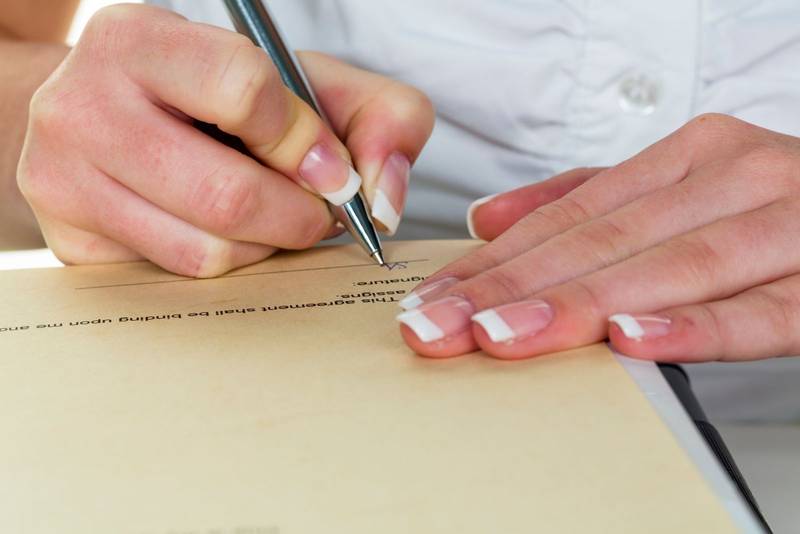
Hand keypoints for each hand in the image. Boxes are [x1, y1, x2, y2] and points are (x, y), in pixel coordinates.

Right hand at [17, 5, 432, 276]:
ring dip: (266, 246)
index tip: (328, 168)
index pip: (242, 90)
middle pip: (227, 194)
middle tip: (314, 212)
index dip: (305, 141)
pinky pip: (179, 279)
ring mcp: (63, 179)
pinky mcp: (71, 242)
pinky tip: (231, 234)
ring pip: (206, 251)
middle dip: (297, 217)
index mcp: (141, 40)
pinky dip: (229, 266)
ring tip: (272, 217)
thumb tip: (381, 201)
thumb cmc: (219, 100)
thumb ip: (380, 116)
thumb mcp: (306, 83)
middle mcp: (82, 105)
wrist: (117, 117)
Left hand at [398, 114, 799, 362]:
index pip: (568, 216)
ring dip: (576, 306)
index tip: (432, 299)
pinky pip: (759, 308)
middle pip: (600, 241)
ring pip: (664, 268)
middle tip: (437, 327)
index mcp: (689, 157)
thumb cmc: (774, 211)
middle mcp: (730, 177)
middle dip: (507, 288)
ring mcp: (783, 223)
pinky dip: (693, 325)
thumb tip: (488, 217)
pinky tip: (631, 340)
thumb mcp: (680, 190)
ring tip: (502, 335)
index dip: (492, 261)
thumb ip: (588, 200)